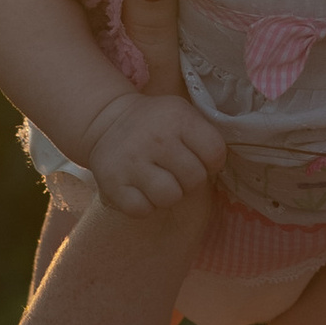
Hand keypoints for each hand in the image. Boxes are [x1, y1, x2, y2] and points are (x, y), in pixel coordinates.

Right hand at [86, 88, 225, 216]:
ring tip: (159, 181)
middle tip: (175, 170)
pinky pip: (142, 210)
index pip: (215, 153)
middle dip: (189, 179)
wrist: (106, 121)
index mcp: (178, 118)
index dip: (212, 161)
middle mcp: (156, 139)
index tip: (198, 157)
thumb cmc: (155, 124)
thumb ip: (204, 136)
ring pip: (170, 197)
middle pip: (195, 179)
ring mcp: (132, 162)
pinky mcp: (114, 184)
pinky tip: (140, 189)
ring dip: (168, 195)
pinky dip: (144, 205)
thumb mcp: (182, 114)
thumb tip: (219, 168)